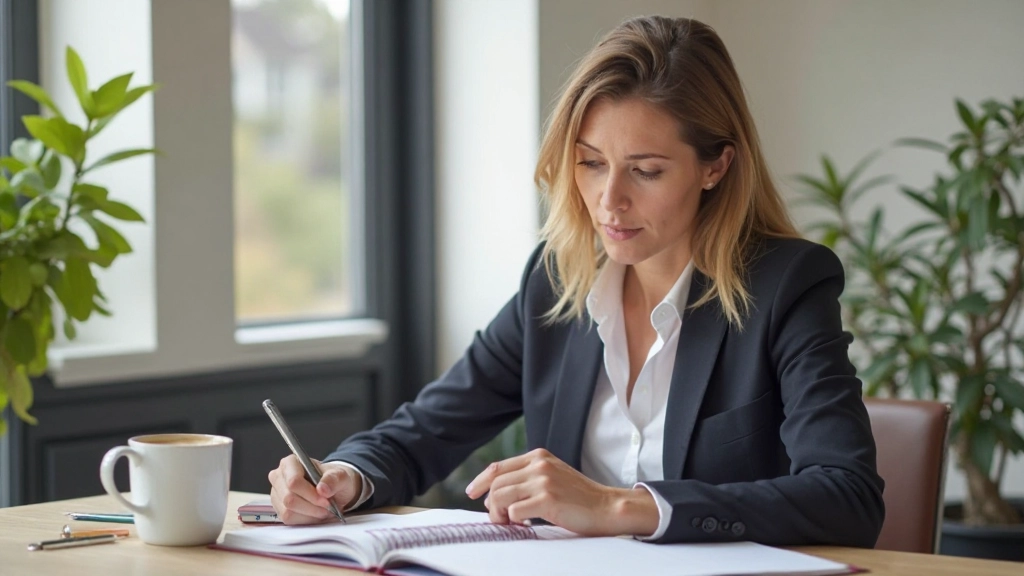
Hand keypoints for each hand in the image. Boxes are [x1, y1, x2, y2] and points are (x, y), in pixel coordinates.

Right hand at [268, 456, 361, 524]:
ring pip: (288, 511)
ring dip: (309, 514)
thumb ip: (334, 479)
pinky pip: (288, 520)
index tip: (326, 500)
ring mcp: (277, 494)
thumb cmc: (333, 480)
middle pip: (289, 498)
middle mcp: (279, 477)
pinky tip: (314, 514)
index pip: (293, 482)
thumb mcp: (341, 476)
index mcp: (290, 463)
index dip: (310, 494)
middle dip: (311, 506)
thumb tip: (322, 488)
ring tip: (322, 510)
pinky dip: (305, 520)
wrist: (331, 490)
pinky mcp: (278, 509)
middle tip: (327, 507)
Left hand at [464, 448, 657, 536]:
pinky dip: (513, 521)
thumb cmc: (579, 498)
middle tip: (498, 519)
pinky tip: (524, 525)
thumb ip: (528, 478)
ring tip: (509, 522)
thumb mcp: (552, 477)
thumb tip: (496, 495)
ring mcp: (543, 481)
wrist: (606, 507)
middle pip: (496, 483)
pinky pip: (514, 511)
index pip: (498, 467)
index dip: (480, 480)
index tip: (471, 492)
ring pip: (500, 496)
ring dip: (499, 514)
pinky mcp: (547, 499)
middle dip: (490, 504)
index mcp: (538, 456)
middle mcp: (539, 465)